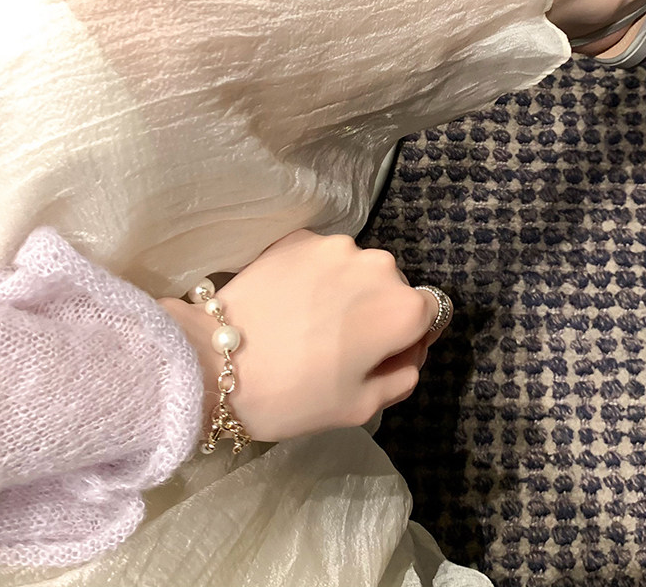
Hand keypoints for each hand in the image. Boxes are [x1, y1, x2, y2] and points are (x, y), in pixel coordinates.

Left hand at [158, 229, 445, 442]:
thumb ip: (403, 376)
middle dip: (377, 312)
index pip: (430, 312)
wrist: (215, 362)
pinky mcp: (299, 237)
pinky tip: (288, 304)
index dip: (410, 338)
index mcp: (402, 307)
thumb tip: (408, 353)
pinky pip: (323, 258)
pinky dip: (314, 277)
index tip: (379, 358)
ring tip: (308, 323)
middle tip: (339, 347)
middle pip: (393, 287)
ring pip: (357, 270)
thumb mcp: (361, 407)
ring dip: (346, 291)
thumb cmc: (295, 394)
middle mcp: (378, 264)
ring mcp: (336, 245)